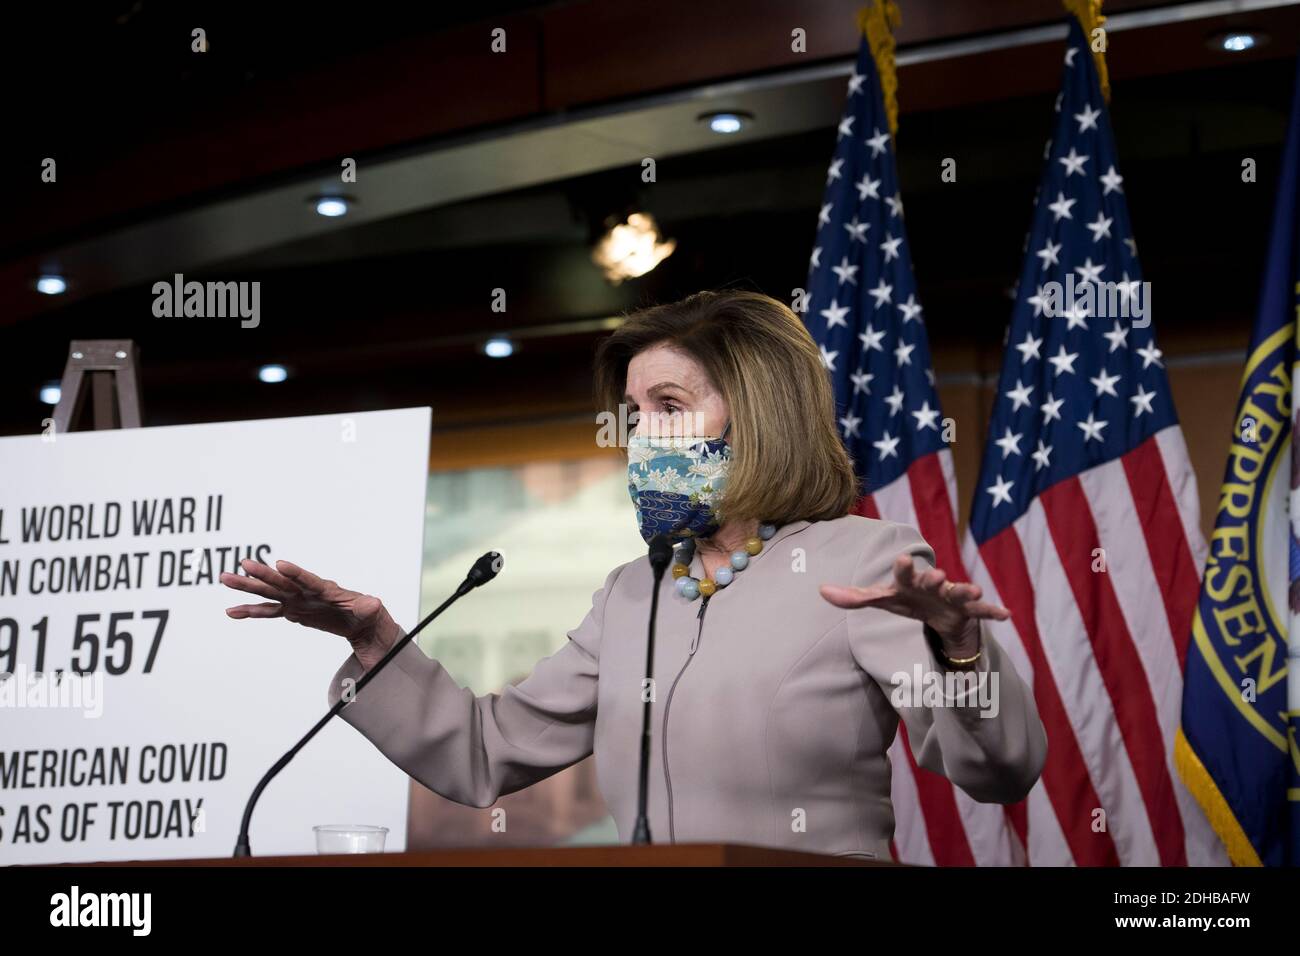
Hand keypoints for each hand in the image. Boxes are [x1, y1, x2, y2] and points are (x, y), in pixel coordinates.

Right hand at [220, 559, 400, 669]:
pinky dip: (251, 611)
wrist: (360, 622)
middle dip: (264, 574)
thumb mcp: (372, 612)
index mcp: (327, 589)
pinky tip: (232, 612)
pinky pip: (268, 611)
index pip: (310, 580)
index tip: (280, 564)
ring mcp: (297, 600)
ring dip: (248, 587)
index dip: (296, 572)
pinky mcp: (292, 610)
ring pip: (269, 592)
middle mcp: (307, 591)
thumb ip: (368, 607)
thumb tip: (374, 604)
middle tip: (244, 563)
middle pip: (283, 581)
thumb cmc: (367, 613)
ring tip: (225, 579)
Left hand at [819, 552, 1009, 655]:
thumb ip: (853, 598)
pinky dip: (994, 611)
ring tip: (975, 590)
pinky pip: (982, 611)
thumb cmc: (908, 600)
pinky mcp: (968, 610)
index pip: (904, 575)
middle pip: (933, 582)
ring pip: (960, 592)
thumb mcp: (882, 600)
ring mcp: (952, 596)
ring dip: (967, 591)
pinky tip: (1007, 614)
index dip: (904, 569)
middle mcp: (932, 585)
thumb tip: (819, 590)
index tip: (902, 559)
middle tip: (937, 575)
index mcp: (910, 582)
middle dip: (935, 579)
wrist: (939, 611)